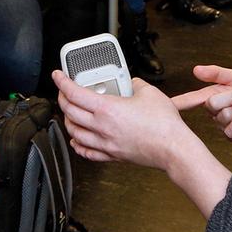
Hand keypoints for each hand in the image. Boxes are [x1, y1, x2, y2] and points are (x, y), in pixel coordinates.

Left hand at [52, 70, 194, 170]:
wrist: (174, 149)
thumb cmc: (164, 125)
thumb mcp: (149, 92)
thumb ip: (135, 84)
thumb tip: (132, 83)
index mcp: (107, 108)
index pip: (74, 93)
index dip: (62, 82)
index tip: (58, 76)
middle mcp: (102, 127)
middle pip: (69, 112)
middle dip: (62, 99)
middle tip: (63, 92)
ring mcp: (105, 143)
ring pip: (74, 132)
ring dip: (68, 121)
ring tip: (69, 113)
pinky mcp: (112, 155)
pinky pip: (87, 152)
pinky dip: (78, 145)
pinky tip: (77, 140)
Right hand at [170, 65, 231, 142]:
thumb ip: (215, 73)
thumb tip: (196, 70)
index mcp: (213, 97)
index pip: (191, 99)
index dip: (178, 102)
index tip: (164, 105)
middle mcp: (216, 112)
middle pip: (211, 105)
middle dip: (227, 98)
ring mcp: (224, 125)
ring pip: (222, 117)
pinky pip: (230, 131)